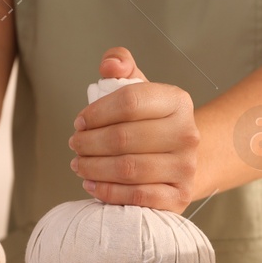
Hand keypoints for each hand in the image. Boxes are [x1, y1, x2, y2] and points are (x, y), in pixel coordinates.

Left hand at [67, 47, 200, 210]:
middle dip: (89, 143)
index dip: (96, 113)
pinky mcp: (180, 196)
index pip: (129, 102)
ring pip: (127, 169)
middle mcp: (187, 133)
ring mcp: (186, 167)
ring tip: (79, 164)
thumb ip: (121, 66)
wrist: (181, 159)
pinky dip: (108, 192)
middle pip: (123, 138)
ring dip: (93, 168)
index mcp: (177, 101)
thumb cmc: (151, 123)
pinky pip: (137, 196)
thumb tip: (109, 66)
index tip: (79, 122)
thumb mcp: (139, 89)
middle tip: (75, 145)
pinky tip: (92, 185)